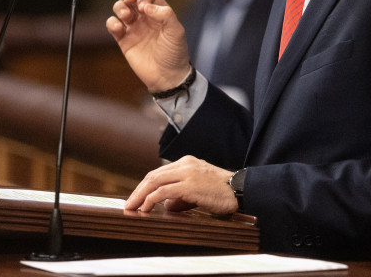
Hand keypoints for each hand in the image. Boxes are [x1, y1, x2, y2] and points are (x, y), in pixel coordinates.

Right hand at [106, 0, 190, 91]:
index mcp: (159, 12)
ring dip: (120, 7)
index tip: (144, 6)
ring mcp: (133, 28)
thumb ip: (165, 14)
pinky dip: (112, 23)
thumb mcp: (176, 31)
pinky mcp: (124, 40)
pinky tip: (119, 28)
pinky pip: (113, 25)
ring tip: (127, 16)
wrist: (167, 77)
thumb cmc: (175, 54)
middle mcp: (145, 17)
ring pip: (120, 8)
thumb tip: (146, 5)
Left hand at [124, 156, 238, 214]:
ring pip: (154, 181)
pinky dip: (151, 200)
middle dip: (138, 190)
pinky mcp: (190, 185)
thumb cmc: (223, 193)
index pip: (160, 173)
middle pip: (153, 176)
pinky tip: (146, 208)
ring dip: (140, 195)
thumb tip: (167, 205)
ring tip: (132, 207)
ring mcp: (187, 173)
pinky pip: (163, 192)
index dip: (145, 186)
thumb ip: (182, 197)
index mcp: (187, 163)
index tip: (137, 198)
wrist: (241, 190)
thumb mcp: (199, 191)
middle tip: (129, 204)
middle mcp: (185, 164)